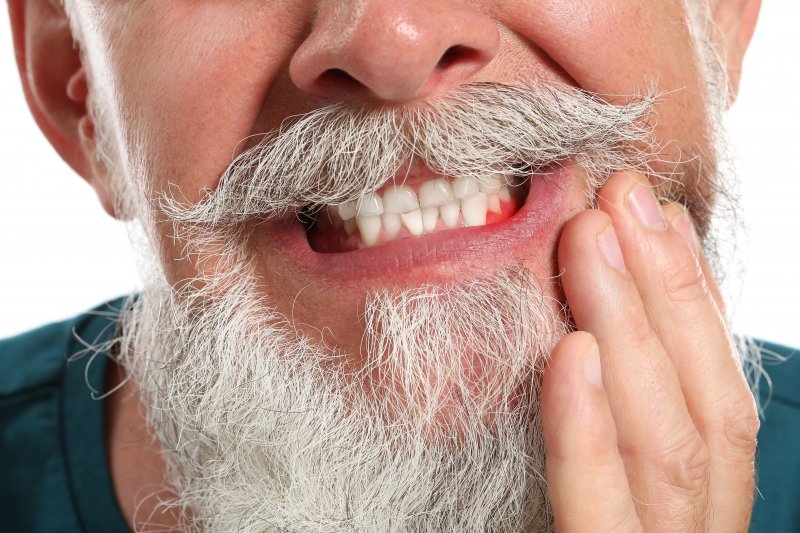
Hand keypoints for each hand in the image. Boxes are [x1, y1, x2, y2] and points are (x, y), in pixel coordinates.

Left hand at [541, 171, 758, 531]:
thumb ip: (609, 412)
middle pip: (700, 404)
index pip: (713, 394)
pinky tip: (572, 354)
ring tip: (591, 238)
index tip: (658, 216)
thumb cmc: (572, 530)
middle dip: (665, 291)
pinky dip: (586, 432)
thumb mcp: (599, 475)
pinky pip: (598, 512)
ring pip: (665, 443)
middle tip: (619, 196)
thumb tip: (594, 316)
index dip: (692, 299)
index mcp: (695, 500)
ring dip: (631, 328)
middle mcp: (692, 527)